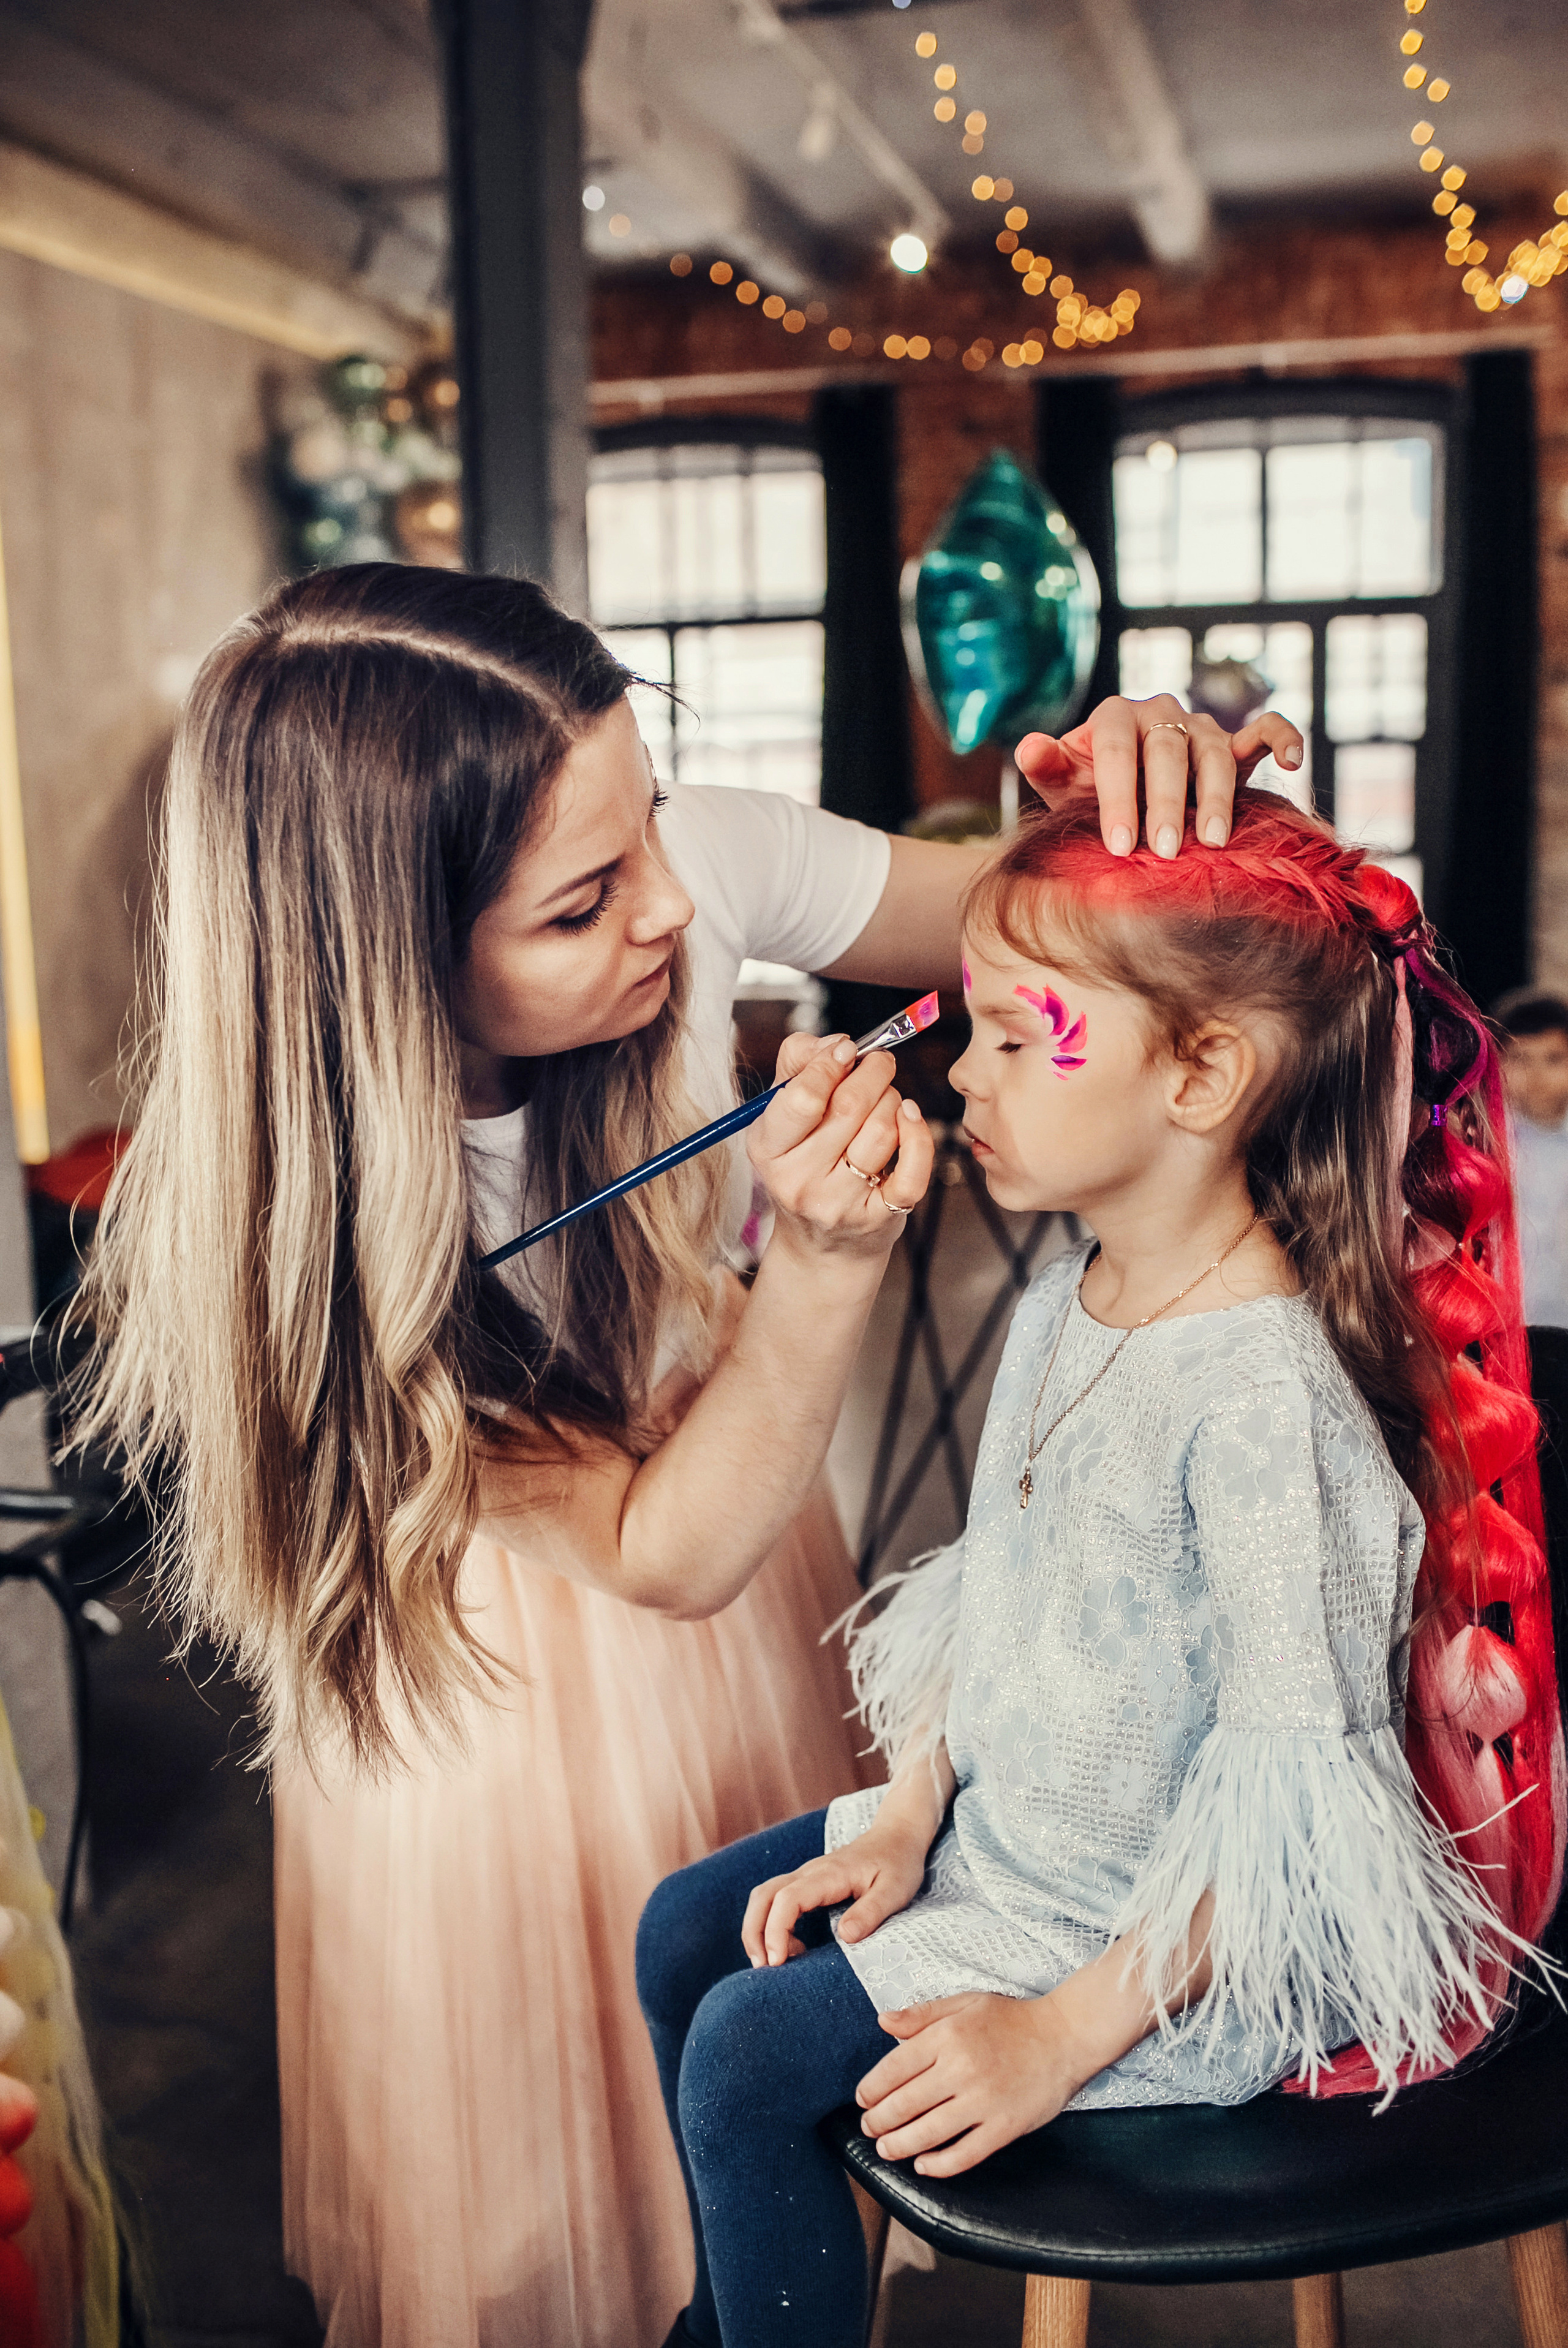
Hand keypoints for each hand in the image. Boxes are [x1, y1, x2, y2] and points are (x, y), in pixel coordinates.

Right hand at [742, 1820, 931, 1967]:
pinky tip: (789, 1947)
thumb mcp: (895, 1890)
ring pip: (765, 1896)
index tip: (778, 1962)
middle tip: (763, 1968)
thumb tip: (844, 1936)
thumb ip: (870, 1912)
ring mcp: (806, 1876)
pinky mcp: (809, 1883)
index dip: (776, 1930)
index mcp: (829, 1874)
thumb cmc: (898, 1862)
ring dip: (758, 1928)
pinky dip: (771, 1923)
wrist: (897, 1835)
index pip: (787, 1899)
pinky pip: (777, 1900)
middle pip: (763, 1896)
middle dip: (754, 1932)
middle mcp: (810, 1873)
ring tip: (771, 1962)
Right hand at [747, 1034, 930, 1262]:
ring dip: (894, 1100)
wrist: (821, 1245)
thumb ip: (799, 1064)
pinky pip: (913, 1167)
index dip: (831, 1063)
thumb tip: (837, 1044)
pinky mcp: (879, 1219)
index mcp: (767, 1149)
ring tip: (887, 1100)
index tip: (849, 1050)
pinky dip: (919, 1133)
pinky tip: (910, 1118)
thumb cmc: (805, 1163)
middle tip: (879, 1065)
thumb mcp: (782, 1116)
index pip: (803, 1098)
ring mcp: (839, 1204)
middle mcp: (798, 1181)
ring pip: (883, 1129)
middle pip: (850, 1106)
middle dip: (873, 1073)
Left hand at [855, 1991, 1086, 2175]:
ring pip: (929, 2133)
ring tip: (886, 2149)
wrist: (1064, 2036)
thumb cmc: (1011, 2019)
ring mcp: (984, 2101)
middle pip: (906, 2103)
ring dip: (900, 2145)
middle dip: (879, 2120)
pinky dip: (940, 2165)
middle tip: (868, 2128)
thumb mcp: (964, 2003)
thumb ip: (922, 2015)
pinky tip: (924, 2166)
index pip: (895, 2067)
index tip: (862, 2099)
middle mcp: (962, 2069)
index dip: (872, 2088)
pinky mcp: (1004, 2127)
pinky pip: (965, 2154)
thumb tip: (882, 2022)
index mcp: (948, 2036)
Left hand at [1014, 693, 1305, 858]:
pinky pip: (1265, 729)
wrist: (1123, 797)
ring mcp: (1201, 726)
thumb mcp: (1063, 785)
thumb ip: (1047, 766)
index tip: (1121, 846)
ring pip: (1215, 751)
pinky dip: (1283, 737)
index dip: (1119, 797)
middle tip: (1166, 851)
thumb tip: (1028, 747)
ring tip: (1213, 840)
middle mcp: (1160, 713)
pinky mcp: (1234, 742)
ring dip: (1216, 796)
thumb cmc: (1089, 792)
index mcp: (1115, 716)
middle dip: (1166, 804)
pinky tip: (1293, 763)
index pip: (1118, 750)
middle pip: (1169, 752)